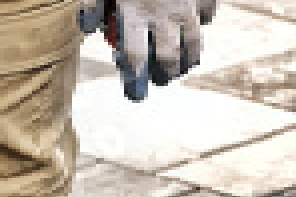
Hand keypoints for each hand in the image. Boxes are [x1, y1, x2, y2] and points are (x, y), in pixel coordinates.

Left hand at [80, 0, 216, 100]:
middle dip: (166, 74)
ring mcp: (187, 8)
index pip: (137, 58)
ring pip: (194, 46)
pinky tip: (195, 23)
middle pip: (170, 60)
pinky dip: (203, 22)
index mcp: (134, 15)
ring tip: (182, 63)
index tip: (134, 89)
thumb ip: (96, 5)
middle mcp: (164, 17)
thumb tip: (87, 25)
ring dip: (188, 59)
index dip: (136, 77)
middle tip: (161, 78)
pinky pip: (207, 15)